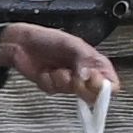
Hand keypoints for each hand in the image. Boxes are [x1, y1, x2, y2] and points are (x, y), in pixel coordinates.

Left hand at [0, 23, 118, 100]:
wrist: (22, 43)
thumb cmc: (48, 38)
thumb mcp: (71, 43)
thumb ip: (84, 59)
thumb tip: (89, 76)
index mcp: (95, 63)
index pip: (110, 83)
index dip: (104, 87)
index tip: (92, 80)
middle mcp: (84, 74)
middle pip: (93, 94)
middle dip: (81, 86)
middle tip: (72, 76)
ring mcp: (68, 82)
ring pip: (72, 92)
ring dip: (61, 80)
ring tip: (55, 68)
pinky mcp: (53, 86)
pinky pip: (54, 91)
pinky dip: (48, 81)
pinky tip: (44, 72)